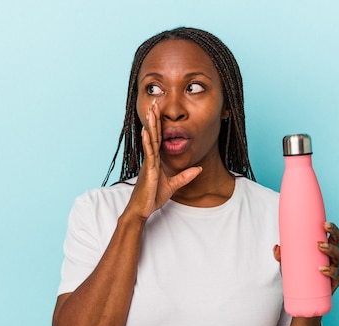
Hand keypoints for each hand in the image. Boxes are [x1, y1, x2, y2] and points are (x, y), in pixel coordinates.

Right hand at [124, 100, 201, 220]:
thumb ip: (185, 177)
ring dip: (151, 125)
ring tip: (151, 110)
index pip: (158, 139)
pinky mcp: (148, 170)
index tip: (159, 112)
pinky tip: (147, 131)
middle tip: (154, 102)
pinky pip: (149, 153)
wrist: (140, 210)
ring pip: (150, 140)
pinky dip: (148, 141)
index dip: (159, 125)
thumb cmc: (151, 198)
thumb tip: (198, 169)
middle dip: (154, 119)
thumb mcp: (172, 186)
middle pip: (153, 135)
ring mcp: (148, 163)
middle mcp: (150, 159)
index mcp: (155, 161)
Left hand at [273, 222, 338, 294]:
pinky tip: (322, 270)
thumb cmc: (299, 275)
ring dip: (331, 251)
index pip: (333, 235)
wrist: (303, 297)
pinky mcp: (334, 282)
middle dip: (333, 235)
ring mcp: (335, 269)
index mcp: (325, 249)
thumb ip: (281, 256)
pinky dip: (331, 272)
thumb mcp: (288, 264)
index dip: (332, 228)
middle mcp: (332, 257)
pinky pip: (338, 276)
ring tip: (320, 248)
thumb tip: (277, 247)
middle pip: (338, 243)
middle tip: (321, 234)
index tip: (325, 223)